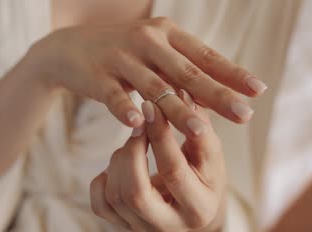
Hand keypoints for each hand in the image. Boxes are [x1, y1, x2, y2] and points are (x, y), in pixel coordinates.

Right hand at [26, 17, 266, 134]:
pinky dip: (126, 109)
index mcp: (166, 34)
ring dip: (177, 110)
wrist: (69, 46)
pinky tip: (139, 124)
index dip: (232, 73)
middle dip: (218, 95)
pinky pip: (114, 95)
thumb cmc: (121, 53)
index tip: (258, 90)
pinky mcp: (97, 75)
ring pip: (154, 87)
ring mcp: (121, 57)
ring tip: (200, 130)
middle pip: (187, 72)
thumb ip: (181, 68)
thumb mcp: (153, 51)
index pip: (205, 56)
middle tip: (245, 115)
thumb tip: (219, 93)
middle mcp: (147, 41)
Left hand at [90, 91, 225, 231]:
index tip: (151, 106)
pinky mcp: (123, 226)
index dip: (160, 135)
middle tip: (138, 125)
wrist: (193, 207)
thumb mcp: (210, 155)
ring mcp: (141, 229)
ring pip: (115, 196)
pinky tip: (120, 165)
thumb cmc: (204, 177)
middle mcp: (169, 227)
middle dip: (132, 151)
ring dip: (120, 159)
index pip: (173, 171)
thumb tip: (182, 93)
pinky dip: (104, 179)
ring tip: (135, 143)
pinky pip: (100, 204)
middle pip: (136, 193)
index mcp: (199, 209)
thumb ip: (199, 128)